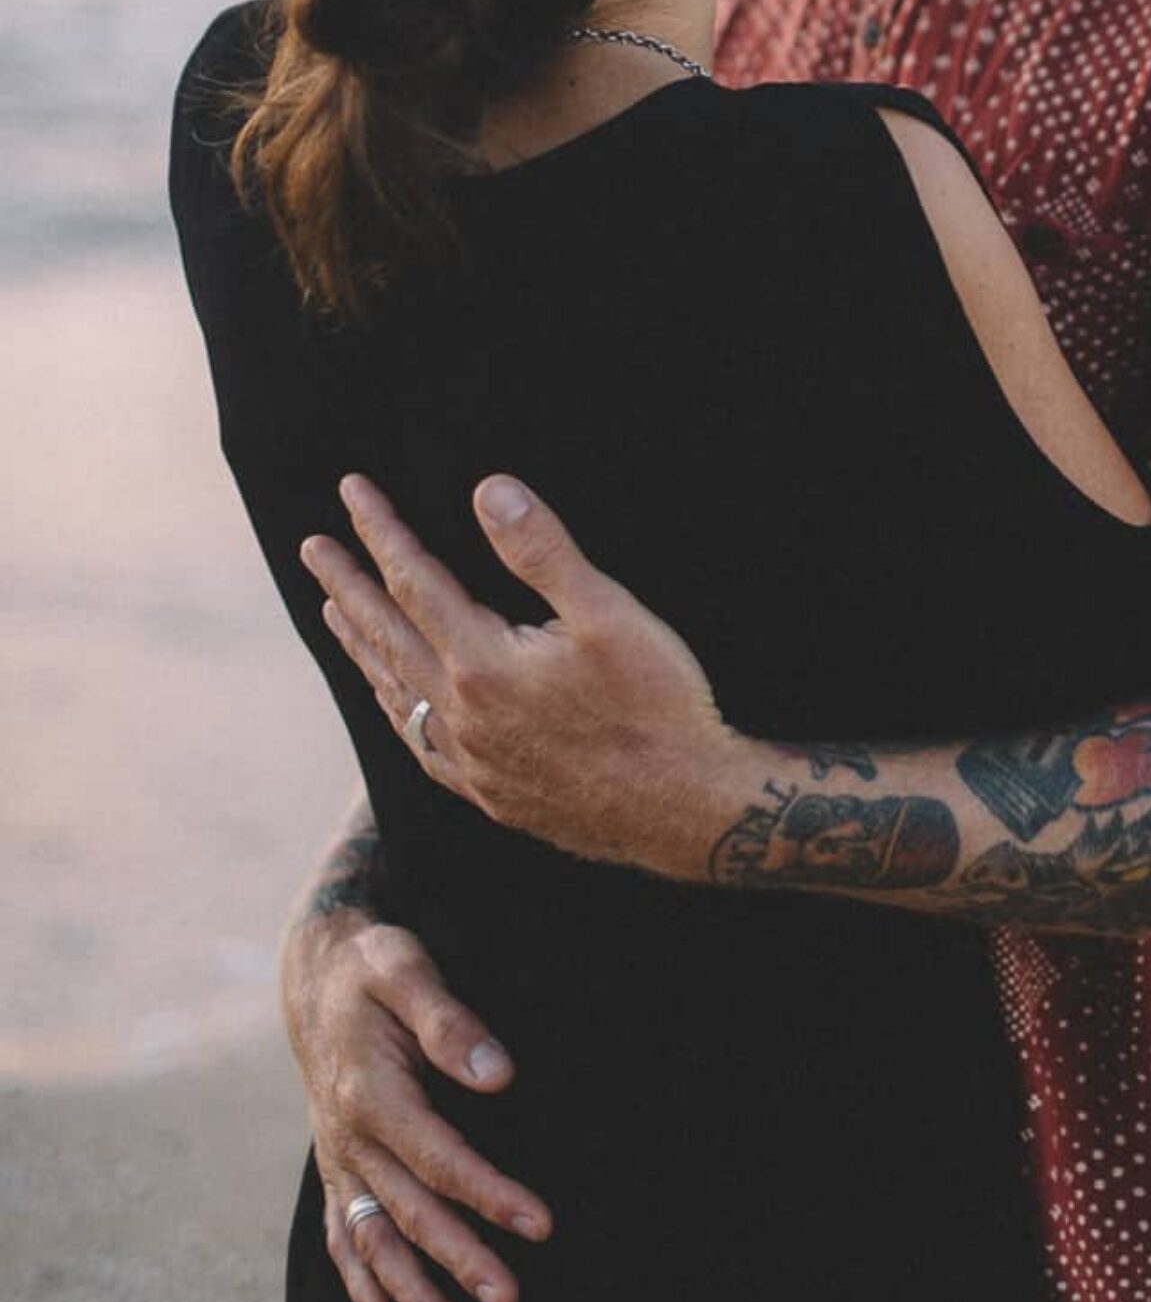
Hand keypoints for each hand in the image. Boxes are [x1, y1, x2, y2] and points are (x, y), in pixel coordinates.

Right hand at [281, 900, 550, 1301]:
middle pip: (411, 1210)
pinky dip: (358, 1274)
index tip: (539, 1224)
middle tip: (509, 1299)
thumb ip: (450, 1021)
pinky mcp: (336, 1159)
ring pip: (374, 1233)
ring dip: (409, 1285)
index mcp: (372, 1093)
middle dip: (460, 1259)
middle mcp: (350, 1135)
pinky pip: (341, 1228)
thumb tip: (499, 1074)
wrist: (315, 970)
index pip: (441, 1158)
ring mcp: (339, 1154)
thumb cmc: (371, 965)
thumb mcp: (407, 969)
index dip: (490, 1194)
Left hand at [302, 474, 753, 875]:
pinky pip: (418, 745)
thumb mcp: (608, 614)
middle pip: (387, 636)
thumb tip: (488, 489)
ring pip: (394, 693)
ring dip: (361, 645)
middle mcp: (461, 718)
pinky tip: (394, 701)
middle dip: (348, 584)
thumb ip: (542, 551)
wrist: (687, 811)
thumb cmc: (658, 706)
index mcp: (483, 666)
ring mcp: (472, 763)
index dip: (381, 532)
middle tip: (312, 547)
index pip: (413, 582)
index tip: (351, 490)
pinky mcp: (492, 796)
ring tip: (333, 611)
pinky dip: (393, 709)